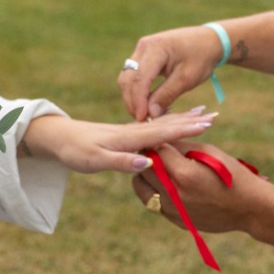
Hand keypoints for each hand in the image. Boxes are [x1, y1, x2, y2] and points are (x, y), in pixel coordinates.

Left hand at [19, 109, 215, 174]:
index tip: (206, 124)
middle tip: (214, 114)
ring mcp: (131, 130)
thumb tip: (147, 162)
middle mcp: (132, 130)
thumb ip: (121, 161)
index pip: (162, 133)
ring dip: (183, 118)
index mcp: (128, 137)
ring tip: (203, 111)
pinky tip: (175, 120)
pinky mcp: (128, 133)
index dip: (184, 129)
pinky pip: (154, 126)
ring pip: (162, 122)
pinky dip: (169, 121)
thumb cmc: (75, 151)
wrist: (59, 136)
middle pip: (167, 123)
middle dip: (190, 120)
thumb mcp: (95, 161)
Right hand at [118, 25, 226, 120]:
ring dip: (133, 97)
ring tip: (144, 115)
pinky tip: (146, 104)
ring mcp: (141, 49)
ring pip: (127, 77)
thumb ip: (167, 95)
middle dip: (132, 101)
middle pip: (128, 78)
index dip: (138, 100)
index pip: (140, 78)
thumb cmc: (201, 57)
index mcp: (156, 47)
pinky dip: (137, 90)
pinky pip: (133, 75)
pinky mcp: (143, 55)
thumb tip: (150, 114)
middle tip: (142, 121)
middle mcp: (144, 46)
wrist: (209, 40)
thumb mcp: (187, 78)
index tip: (142, 119)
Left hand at [132, 142, 261, 234]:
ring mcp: (173, 209)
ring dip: (144, 173)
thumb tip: (160, 140)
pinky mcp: (175, 219)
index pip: (155, 149)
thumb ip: (181, 146)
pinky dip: (153, 189)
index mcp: (183, 173)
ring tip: (156, 165)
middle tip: (155, 147)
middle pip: (144, 167)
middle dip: (148, 155)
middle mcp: (174, 193)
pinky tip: (165, 181)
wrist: (248, 207)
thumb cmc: (231, 174)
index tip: (157, 135)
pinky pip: (152, 202)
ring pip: (140, 186)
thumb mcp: (209, 152)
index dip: (156, 140)